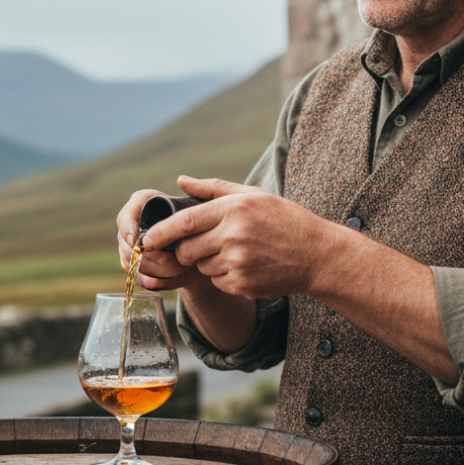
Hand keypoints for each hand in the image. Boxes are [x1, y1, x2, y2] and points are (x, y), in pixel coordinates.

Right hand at [115, 187, 202, 290]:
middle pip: (126, 245)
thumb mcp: (207, 204)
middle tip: (174, 262)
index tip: (136, 241)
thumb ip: (201, 189)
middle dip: (148, 257)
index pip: (125, 216)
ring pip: (133, 265)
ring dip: (156, 271)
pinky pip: (141, 279)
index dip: (127, 228)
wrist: (208, 244)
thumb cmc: (207, 218)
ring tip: (181, 269)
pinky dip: (156, 282)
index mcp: (144, 203)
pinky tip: (170, 280)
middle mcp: (134, 225)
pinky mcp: (142, 268)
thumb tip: (181, 180)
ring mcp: (134, 248)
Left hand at [142, 176, 332, 299]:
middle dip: (185, 249)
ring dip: (208, 262)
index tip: (147, 238)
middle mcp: (233, 235)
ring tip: (234, 251)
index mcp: (233, 209)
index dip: (160, 233)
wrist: (316, 254)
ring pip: (201, 266)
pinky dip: (223, 276)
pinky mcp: (243, 283)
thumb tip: (181, 181)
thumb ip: (213, 188)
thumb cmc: (283, 220)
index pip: (184, 223)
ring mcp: (238, 262)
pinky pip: (217, 281)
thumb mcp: (252, 195)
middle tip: (201, 244)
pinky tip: (244, 265)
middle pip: (186, 249)